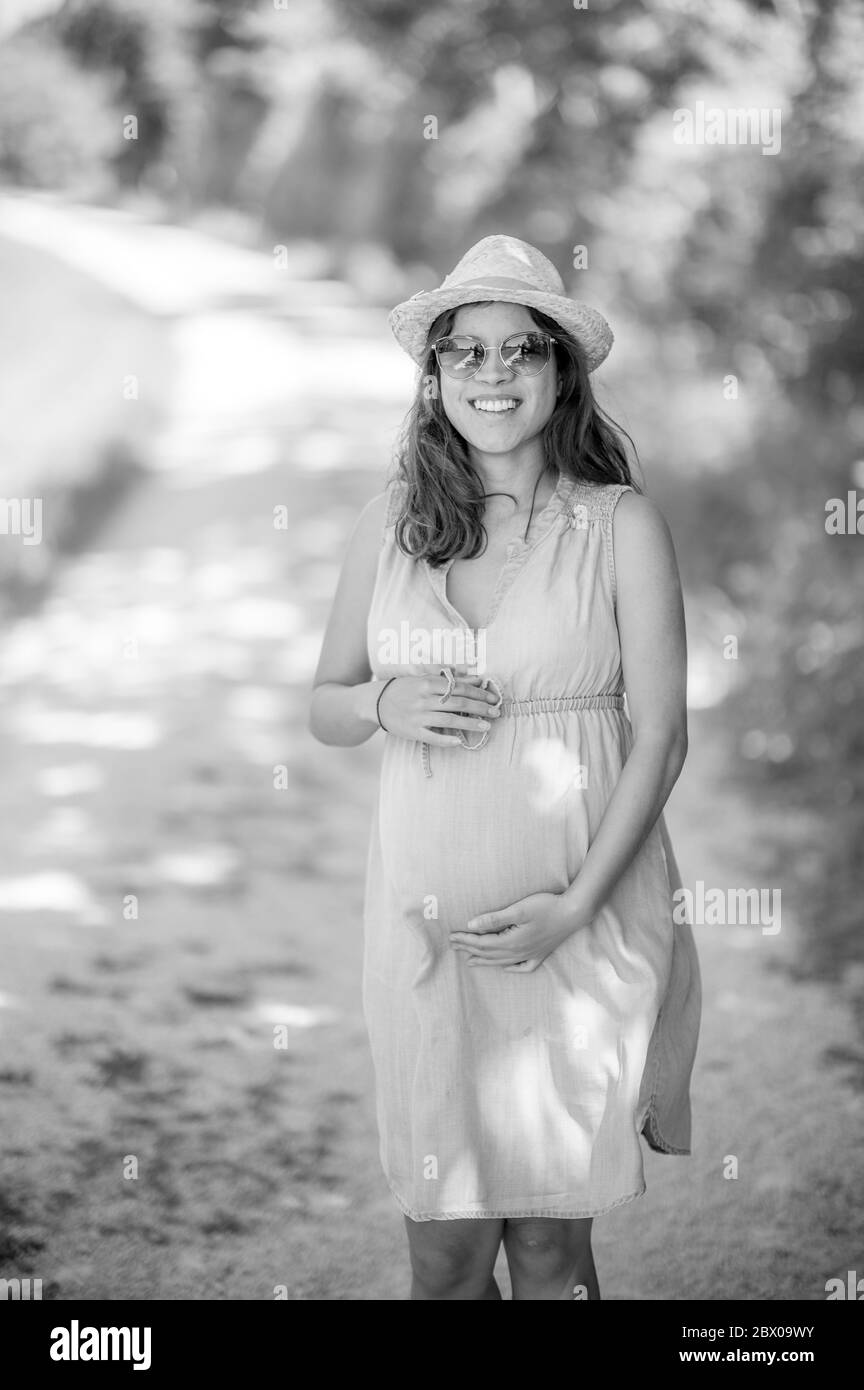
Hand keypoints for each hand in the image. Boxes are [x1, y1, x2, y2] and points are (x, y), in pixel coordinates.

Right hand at [377, 671, 500, 744]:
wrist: (377, 701)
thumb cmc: (406, 688)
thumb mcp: (425, 678)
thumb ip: (450, 679)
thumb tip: (475, 678)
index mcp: (428, 683)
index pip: (459, 688)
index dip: (479, 693)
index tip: (493, 698)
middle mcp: (424, 699)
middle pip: (458, 703)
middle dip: (480, 708)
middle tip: (496, 712)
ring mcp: (418, 716)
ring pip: (449, 720)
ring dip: (470, 724)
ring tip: (487, 726)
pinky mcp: (413, 731)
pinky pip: (432, 736)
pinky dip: (447, 739)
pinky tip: (460, 741)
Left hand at [449, 892, 589, 972]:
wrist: (575, 913)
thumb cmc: (547, 907)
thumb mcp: (518, 910)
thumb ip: (494, 919)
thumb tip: (471, 925)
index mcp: (512, 942)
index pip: (482, 943)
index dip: (465, 940)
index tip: (451, 937)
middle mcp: (520, 952)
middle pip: (489, 954)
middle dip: (469, 949)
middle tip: (454, 946)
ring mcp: (531, 954)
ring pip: (502, 962)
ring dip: (484, 961)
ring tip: (470, 961)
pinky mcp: (541, 953)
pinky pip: (523, 966)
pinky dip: (511, 968)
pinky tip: (505, 967)